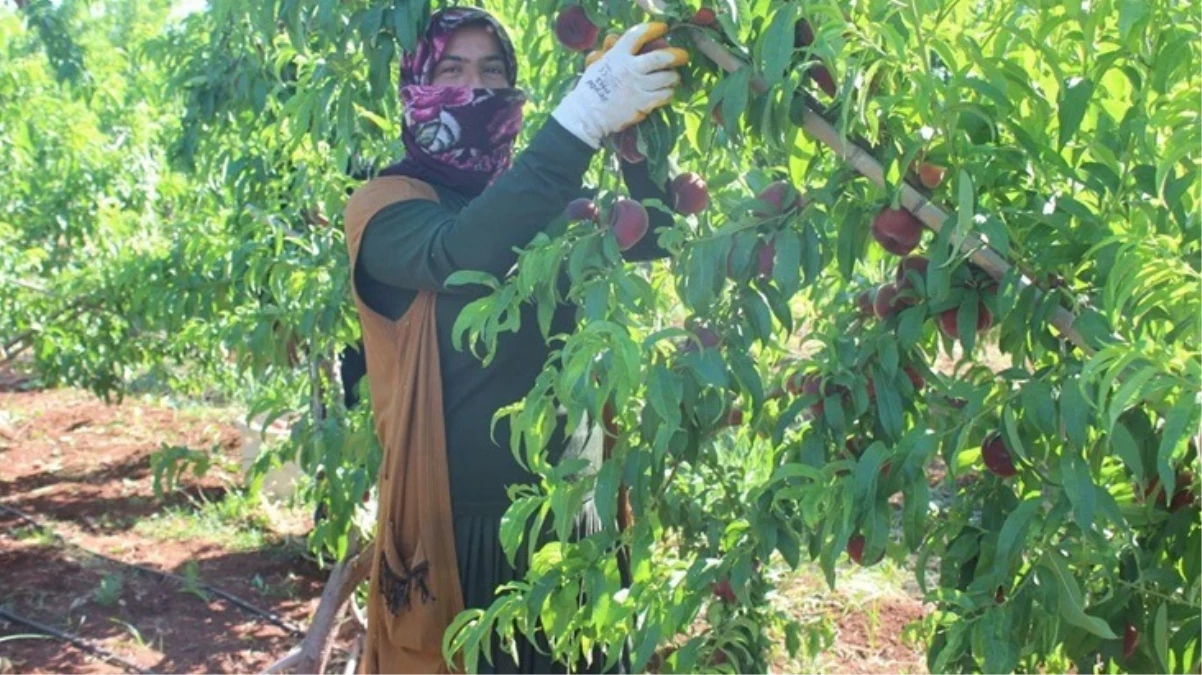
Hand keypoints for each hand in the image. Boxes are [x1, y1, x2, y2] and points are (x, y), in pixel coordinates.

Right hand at [551, 22, 688, 148]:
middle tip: (683, 56)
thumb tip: (613, 38)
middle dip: (676, 55)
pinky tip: (666, 93)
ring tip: (674, 78)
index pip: (638, 35)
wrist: (587, 115)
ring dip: (674, 77)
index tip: (663, 28)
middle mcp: (631, 69)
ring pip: (667, 78)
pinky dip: (668, 93)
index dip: (653, 29)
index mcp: (618, 55)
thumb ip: (609, 51)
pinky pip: (664, 96)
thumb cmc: (590, 89)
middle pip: (661, 57)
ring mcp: (638, 87)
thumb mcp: (596, 64)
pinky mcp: (643, 104)